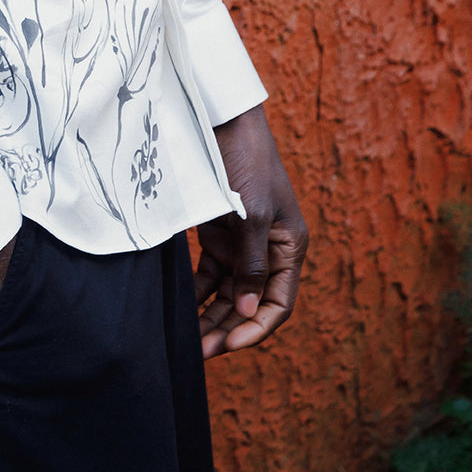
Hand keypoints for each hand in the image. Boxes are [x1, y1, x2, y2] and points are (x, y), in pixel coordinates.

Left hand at [195, 104, 307, 359]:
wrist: (219, 119)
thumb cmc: (245, 162)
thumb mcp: (251, 215)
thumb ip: (251, 264)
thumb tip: (249, 311)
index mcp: (290, 247)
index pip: (278, 302)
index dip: (256, 329)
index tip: (229, 346)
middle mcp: (268, 250)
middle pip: (249, 303)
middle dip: (228, 328)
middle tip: (199, 352)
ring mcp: (242, 242)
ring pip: (228, 293)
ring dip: (211, 316)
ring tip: (188, 341)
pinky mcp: (218, 234)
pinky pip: (208, 275)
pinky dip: (198, 293)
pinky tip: (181, 312)